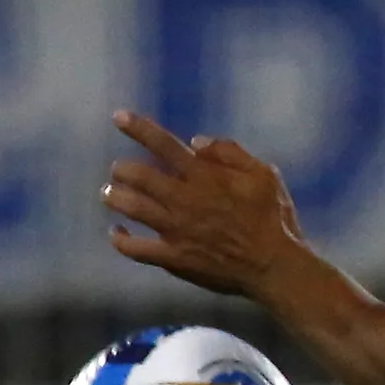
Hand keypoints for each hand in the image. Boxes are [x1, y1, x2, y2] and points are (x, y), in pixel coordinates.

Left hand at [103, 114, 312, 299]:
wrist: (275, 267)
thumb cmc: (274, 220)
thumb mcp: (265, 176)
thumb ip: (231, 153)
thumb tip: (196, 142)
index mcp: (205, 177)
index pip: (163, 145)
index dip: (138, 128)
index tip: (118, 117)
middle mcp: (185, 200)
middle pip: (137, 175)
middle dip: (122, 169)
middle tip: (118, 170)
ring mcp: (176, 230)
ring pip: (131, 207)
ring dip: (114, 197)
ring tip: (109, 194)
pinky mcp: (174, 258)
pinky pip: (136, 249)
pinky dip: (120, 240)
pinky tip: (116, 233)